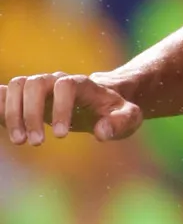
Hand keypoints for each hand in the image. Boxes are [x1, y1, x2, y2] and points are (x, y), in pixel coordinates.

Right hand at [4, 72, 142, 145]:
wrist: (100, 101)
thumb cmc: (115, 110)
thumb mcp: (129, 117)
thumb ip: (120, 123)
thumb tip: (102, 133)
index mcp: (82, 83)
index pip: (65, 86)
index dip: (60, 108)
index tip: (60, 136)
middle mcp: (56, 79)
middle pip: (34, 84)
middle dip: (32, 113)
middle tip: (36, 143)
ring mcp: (39, 85)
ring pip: (16, 86)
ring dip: (13, 112)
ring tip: (20, 141)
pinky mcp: (28, 96)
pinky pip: (6, 93)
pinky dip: (0, 105)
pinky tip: (2, 124)